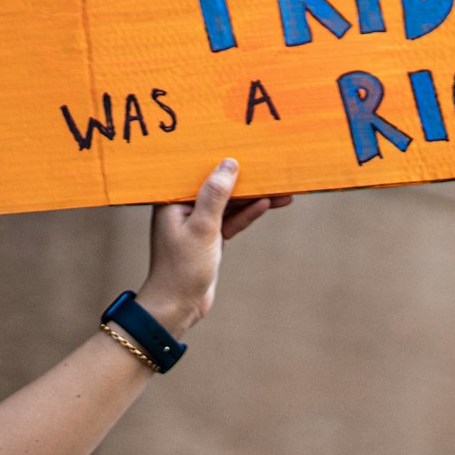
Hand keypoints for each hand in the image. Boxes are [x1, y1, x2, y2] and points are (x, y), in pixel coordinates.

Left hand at [136, 159, 291, 334]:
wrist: (177, 307)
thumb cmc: (182, 268)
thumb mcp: (202, 227)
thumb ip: (215, 195)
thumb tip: (229, 163)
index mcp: (172, 200)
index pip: (200, 172)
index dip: (222, 159)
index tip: (246, 147)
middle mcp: (183, 207)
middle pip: (219, 187)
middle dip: (245, 180)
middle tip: (272, 169)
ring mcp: (197, 223)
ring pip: (229, 204)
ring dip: (254, 198)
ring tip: (282, 190)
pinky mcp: (210, 238)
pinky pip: (231, 220)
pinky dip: (248, 214)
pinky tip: (268, 203)